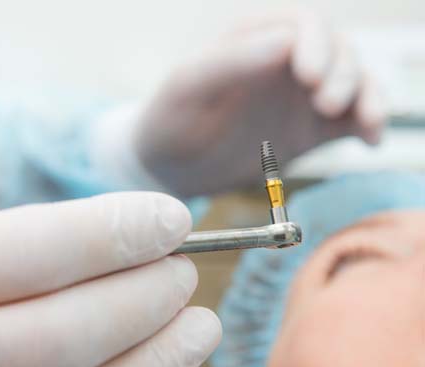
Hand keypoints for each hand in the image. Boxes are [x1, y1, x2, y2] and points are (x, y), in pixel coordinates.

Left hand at [135, 9, 386, 195]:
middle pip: (338, 51)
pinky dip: (367, 125)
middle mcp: (284, 62)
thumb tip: (286, 40)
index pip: (304, 24)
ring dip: (367, 98)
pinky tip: (370, 140)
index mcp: (255, 39)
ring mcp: (300, 97)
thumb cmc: (169, 120)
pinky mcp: (310, 130)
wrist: (170, 169)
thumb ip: (232, 61)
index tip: (309, 77)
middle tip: (325, 105)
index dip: (316, 44)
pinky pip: (351, 120)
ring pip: (353, 82)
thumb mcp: (189, 87)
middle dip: (343, 73)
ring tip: (365, 123)